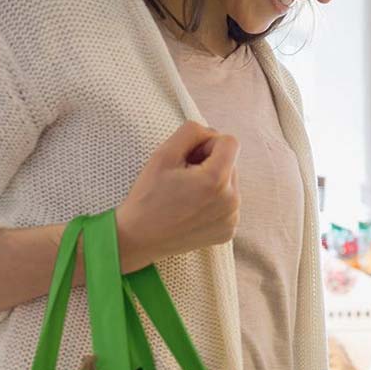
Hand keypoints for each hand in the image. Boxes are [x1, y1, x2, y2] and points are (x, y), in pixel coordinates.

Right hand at [115, 122, 239, 270]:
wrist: (139, 237)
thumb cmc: (148, 196)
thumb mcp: (164, 153)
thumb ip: (191, 131)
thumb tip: (211, 133)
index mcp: (216, 180)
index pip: (230, 142)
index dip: (208, 143)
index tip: (190, 156)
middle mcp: (231, 201)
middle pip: (231, 163)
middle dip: (209, 163)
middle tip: (182, 177)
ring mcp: (231, 219)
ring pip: (230, 183)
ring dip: (212, 182)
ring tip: (185, 194)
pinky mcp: (228, 231)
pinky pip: (227, 204)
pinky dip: (212, 202)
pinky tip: (191, 209)